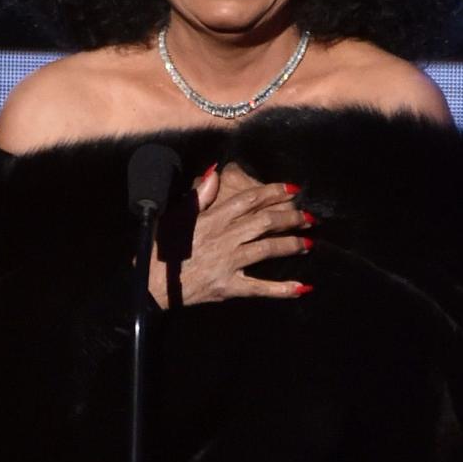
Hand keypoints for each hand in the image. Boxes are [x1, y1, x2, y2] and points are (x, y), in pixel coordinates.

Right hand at [147, 161, 311, 307]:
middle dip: (291, 218)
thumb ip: (199, 195)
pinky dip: (282, 288)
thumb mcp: (176, 216)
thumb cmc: (163, 250)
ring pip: (267, 249)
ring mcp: (229, 263)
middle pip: (265, 222)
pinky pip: (261, 287)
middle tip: (309, 217)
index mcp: (212, 219)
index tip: (293, 189)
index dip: (273, 192)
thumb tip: (215, 172)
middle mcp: (224, 238)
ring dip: (292, 245)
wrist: (152, 285)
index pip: (248, 200)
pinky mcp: (230, 287)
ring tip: (310, 243)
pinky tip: (302, 287)